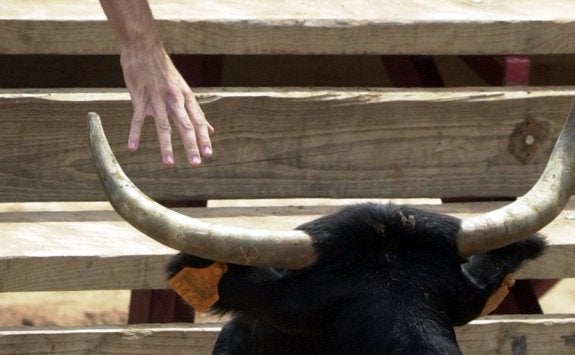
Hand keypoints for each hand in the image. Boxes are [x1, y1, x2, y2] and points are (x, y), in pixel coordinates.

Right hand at [120, 46, 213, 166]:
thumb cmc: (165, 72)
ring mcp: (157, 99)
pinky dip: (134, 135)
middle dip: (191, 145)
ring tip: (169, 163)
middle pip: (185, 126)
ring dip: (166, 146)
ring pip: (163, 126)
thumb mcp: (184, 90)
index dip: (204, 138)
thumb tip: (210, 131)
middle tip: (196, 163)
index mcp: (186, 98)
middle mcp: (174, 99)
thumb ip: (196, 113)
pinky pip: (137, 119)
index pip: (198, 121)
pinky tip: (132, 148)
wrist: (144, 48)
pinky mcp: (139, 97)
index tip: (209, 154)